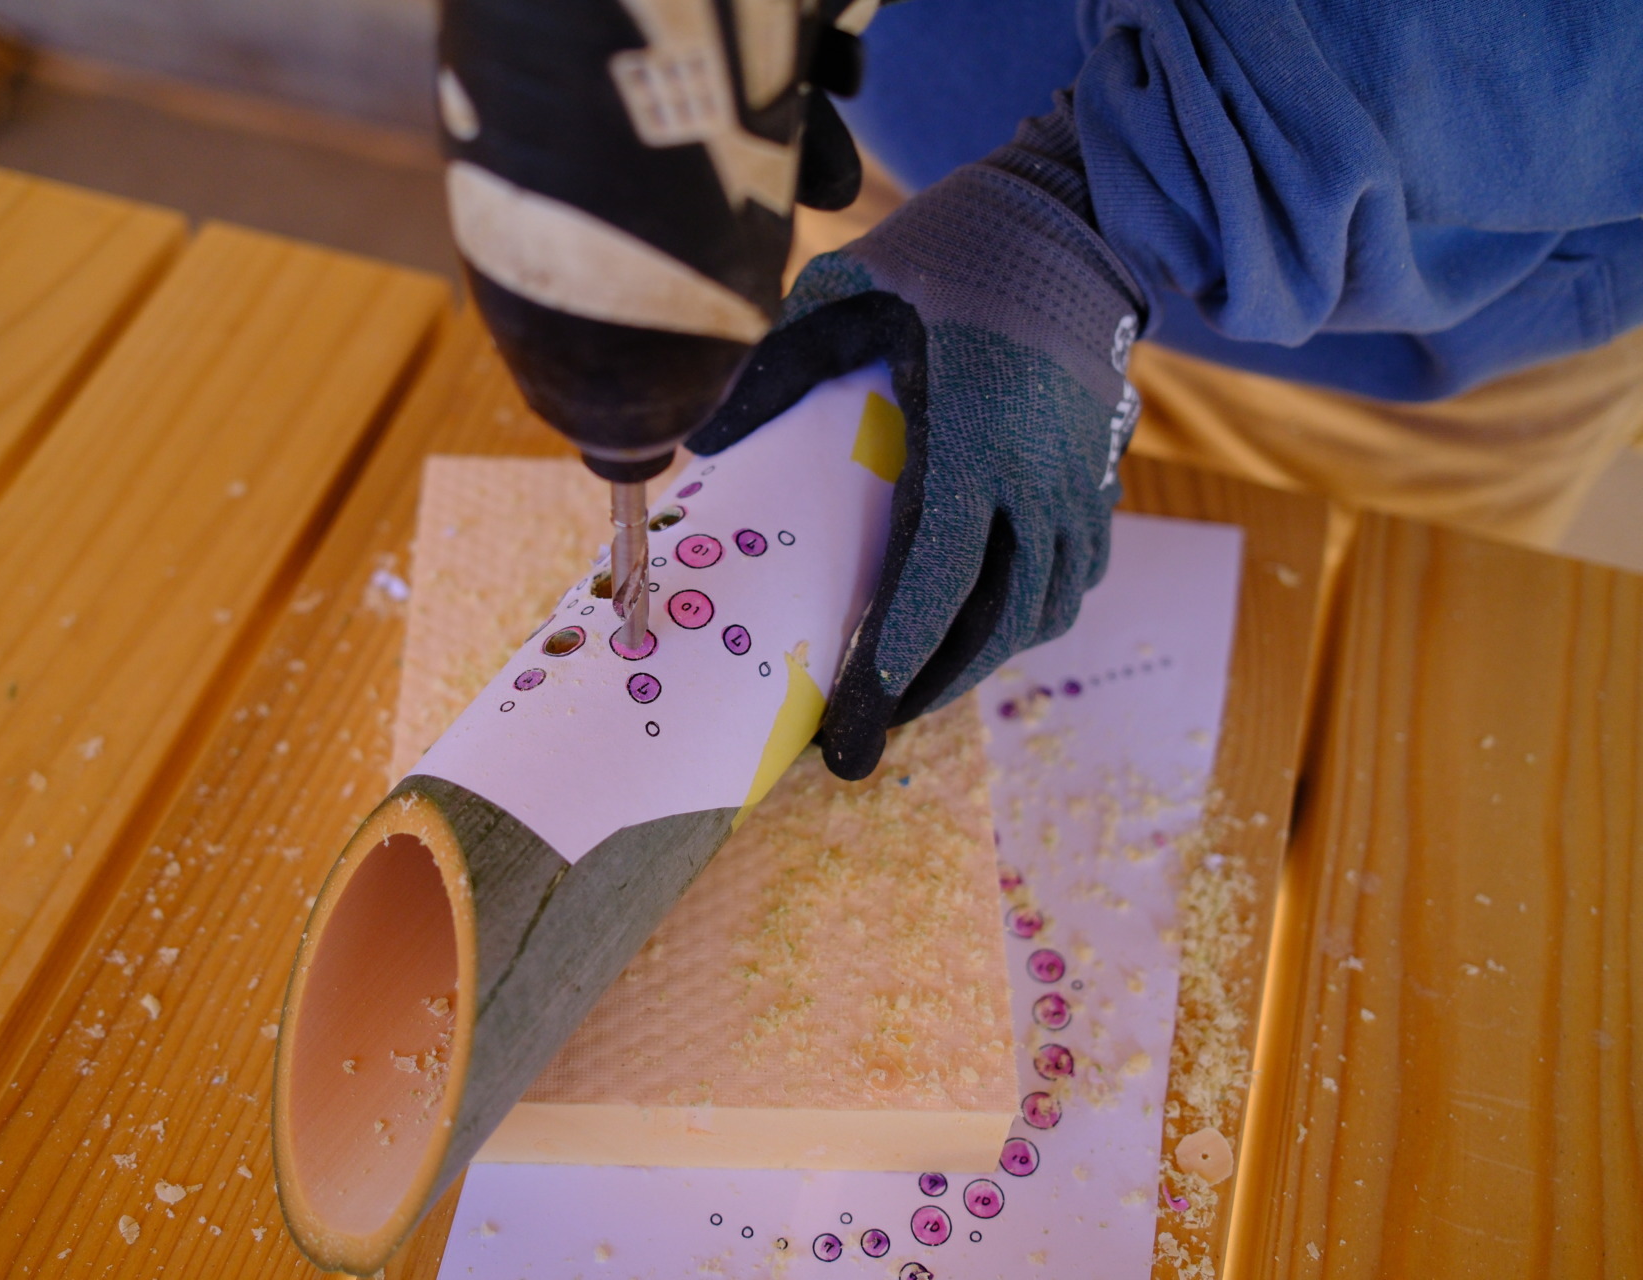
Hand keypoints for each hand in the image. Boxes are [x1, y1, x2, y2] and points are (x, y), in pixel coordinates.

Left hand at [688, 100, 1146, 779]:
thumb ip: (774, 364)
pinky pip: (1071, 582)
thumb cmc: (950, 247)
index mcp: (975, 428)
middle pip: (992, 623)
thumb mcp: (850, 284)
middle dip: (925, 693)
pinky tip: (971, 633)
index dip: (893, 661)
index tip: (848, 726)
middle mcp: (1042, 471)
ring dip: (972, 666)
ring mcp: (1083, 480)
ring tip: (904, 695)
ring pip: (1039, 615)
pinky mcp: (1102, 478)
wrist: (1077, 213)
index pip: (938, 575)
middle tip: (857, 740)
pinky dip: (1021, 622)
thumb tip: (698, 447)